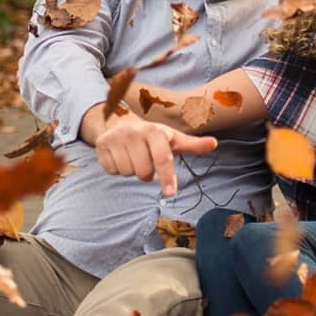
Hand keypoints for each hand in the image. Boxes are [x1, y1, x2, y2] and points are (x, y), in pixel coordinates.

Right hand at [93, 110, 216, 196]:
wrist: (120, 122)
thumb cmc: (153, 136)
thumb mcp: (173, 138)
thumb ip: (193, 144)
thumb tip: (214, 143)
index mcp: (154, 131)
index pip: (162, 159)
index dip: (166, 177)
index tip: (170, 193)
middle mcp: (134, 132)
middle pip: (143, 172)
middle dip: (147, 172)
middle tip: (146, 160)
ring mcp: (115, 138)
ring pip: (127, 173)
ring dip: (132, 170)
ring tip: (133, 157)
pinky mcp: (101, 145)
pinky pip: (112, 171)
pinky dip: (117, 169)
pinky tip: (121, 156)